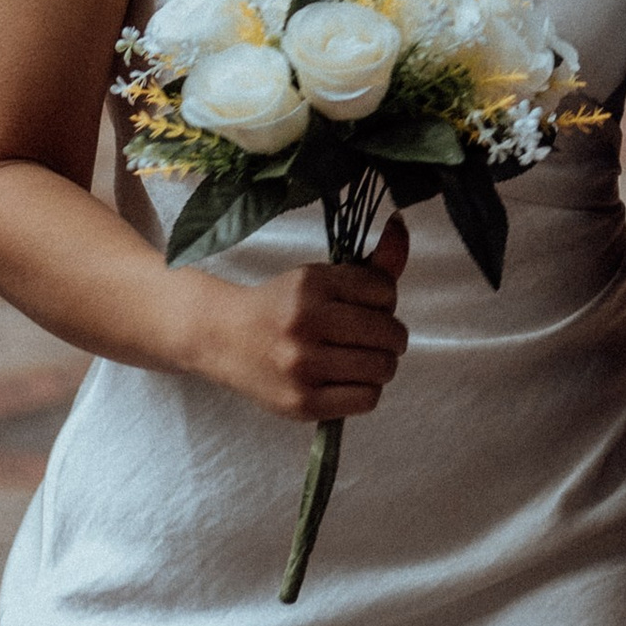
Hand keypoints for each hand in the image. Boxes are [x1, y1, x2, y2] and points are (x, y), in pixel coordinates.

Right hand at [188, 212, 410, 419]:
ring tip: (360, 359)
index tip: (367, 306)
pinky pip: (367, 399)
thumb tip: (401, 224)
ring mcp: (302, 365)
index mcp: (313, 284)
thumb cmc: (282, 307)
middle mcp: (306, 322)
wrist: (223, 339)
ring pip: (382, 368)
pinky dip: (366, 390)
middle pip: (389, 333)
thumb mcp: (320, 277)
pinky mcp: (301, 402)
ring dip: (380, 364)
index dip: (385, 300)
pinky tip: (347, 380)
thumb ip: (369, 263)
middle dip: (389, 336)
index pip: (385, 290)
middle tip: (369, 337)